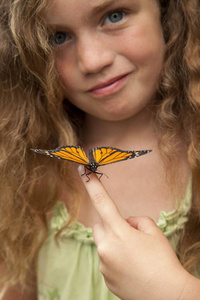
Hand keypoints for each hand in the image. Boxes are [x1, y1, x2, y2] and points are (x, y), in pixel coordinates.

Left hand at [79, 167, 199, 299]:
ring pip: (103, 243)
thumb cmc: (162, 261)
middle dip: (111, 225)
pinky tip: (131, 267)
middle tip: (130, 235)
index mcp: (118, 232)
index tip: (81, 170)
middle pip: (100, 226)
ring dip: (114, 243)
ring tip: (134, 255)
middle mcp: (106, 248)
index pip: (102, 201)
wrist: (167, 296)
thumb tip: (125, 224)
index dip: (91, 184)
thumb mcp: (154, 232)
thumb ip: (135, 220)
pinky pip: (106, 260)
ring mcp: (104, 265)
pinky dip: (115, 259)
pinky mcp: (105, 278)